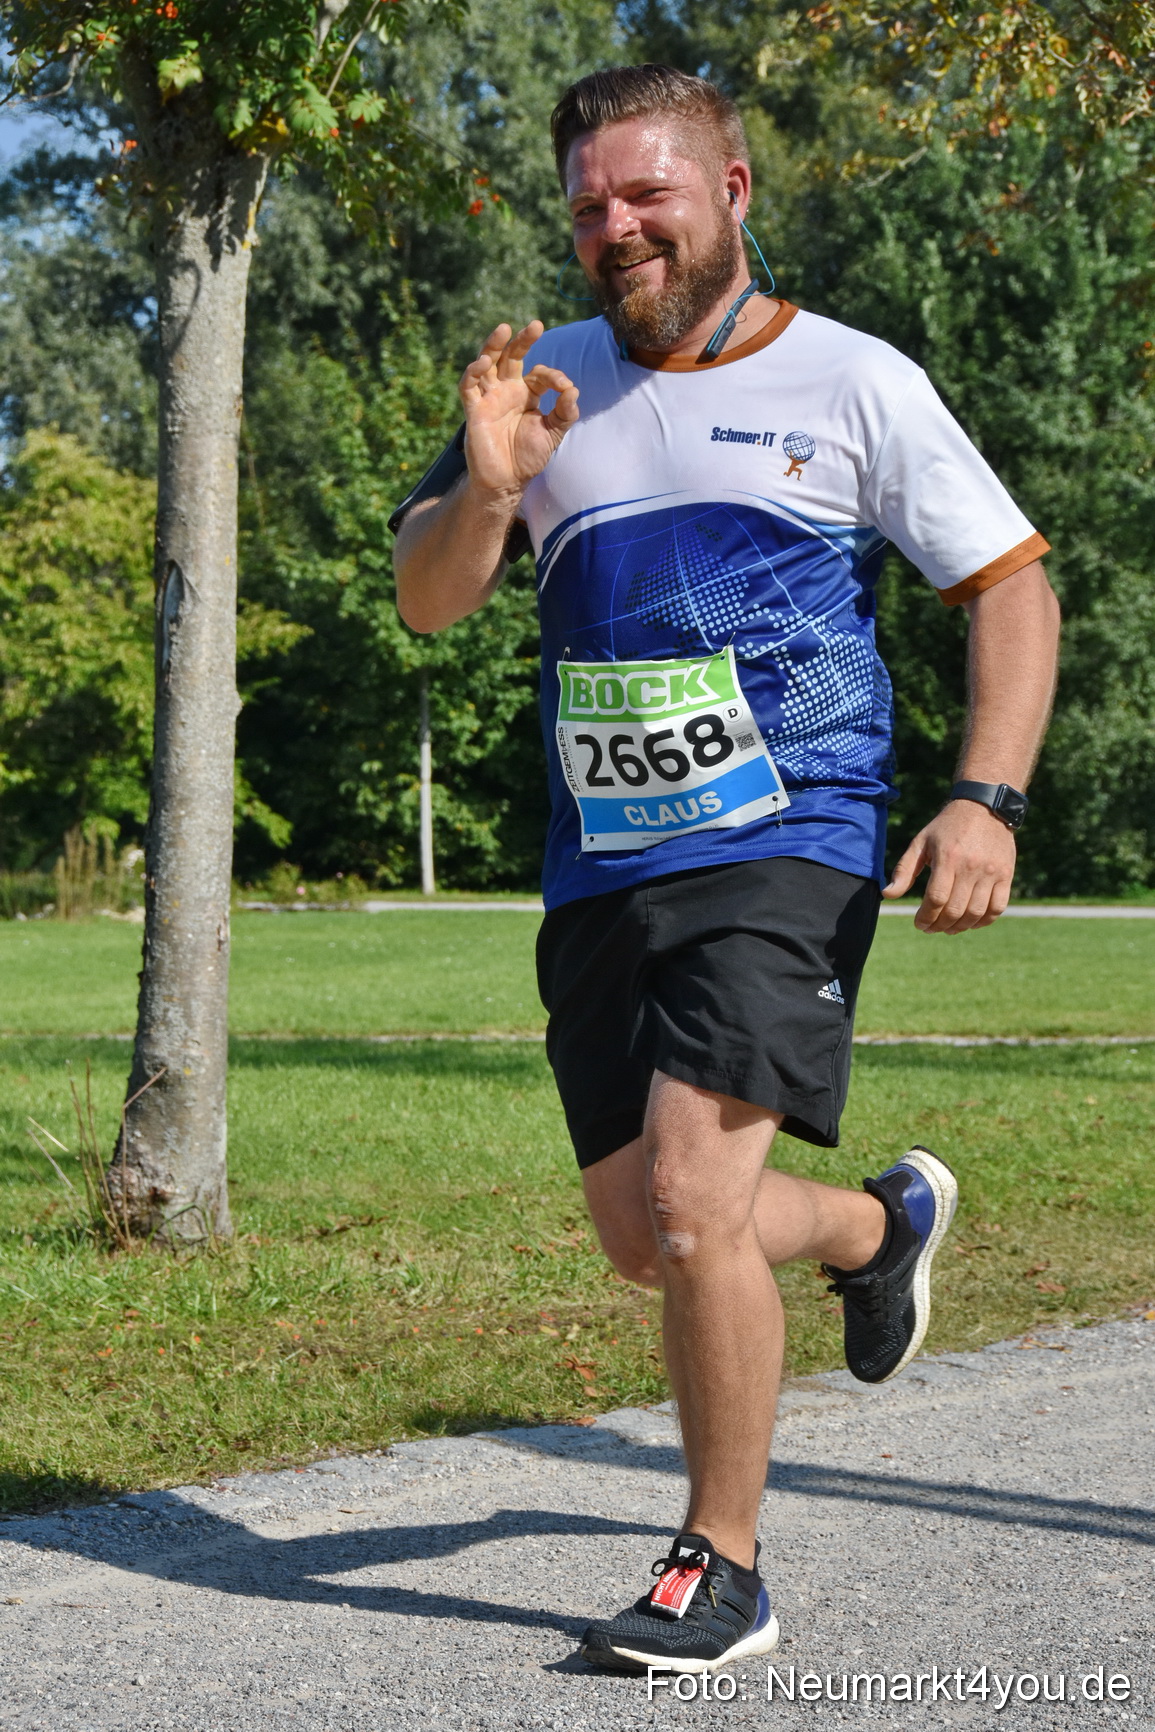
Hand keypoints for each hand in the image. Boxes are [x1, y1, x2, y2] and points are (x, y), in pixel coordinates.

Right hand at [458, 321, 579, 498]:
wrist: (508, 482)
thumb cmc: (528, 457)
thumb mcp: (553, 433)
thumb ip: (565, 413)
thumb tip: (573, 391)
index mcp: (526, 394)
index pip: (539, 374)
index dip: (553, 376)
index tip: (565, 387)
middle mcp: (506, 391)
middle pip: (510, 357)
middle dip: (521, 341)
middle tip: (536, 326)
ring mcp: (488, 398)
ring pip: (486, 364)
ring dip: (493, 346)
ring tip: (504, 329)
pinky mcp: (474, 411)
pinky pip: (468, 386)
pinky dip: (473, 373)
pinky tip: (483, 362)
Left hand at [883, 800, 1016, 932]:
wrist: (984, 807)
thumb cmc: (947, 827)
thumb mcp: (921, 842)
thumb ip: (904, 869)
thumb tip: (889, 894)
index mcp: (947, 858)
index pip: (936, 899)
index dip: (926, 917)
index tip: (919, 924)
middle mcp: (971, 866)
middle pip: (955, 910)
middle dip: (939, 925)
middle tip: (931, 928)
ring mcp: (991, 872)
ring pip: (976, 913)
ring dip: (960, 927)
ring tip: (948, 928)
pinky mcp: (1006, 874)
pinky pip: (997, 907)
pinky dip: (984, 921)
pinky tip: (970, 922)